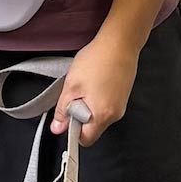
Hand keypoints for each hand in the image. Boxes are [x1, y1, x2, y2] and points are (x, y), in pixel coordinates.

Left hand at [53, 30, 138, 144]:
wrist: (120, 42)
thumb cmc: (97, 61)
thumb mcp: (72, 86)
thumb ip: (63, 110)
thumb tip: (57, 129)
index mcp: (102, 116)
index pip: (86, 139)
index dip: (73, 130)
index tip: (68, 115)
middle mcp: (115, 115)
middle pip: (93, 128)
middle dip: (81, 115)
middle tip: (76, 94)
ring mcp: (121, 105)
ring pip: (98, 115)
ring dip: (89, 105)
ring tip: (86, 85)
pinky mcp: (123, 96)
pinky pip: (106, 105)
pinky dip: (97, 98)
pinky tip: (95, 81)